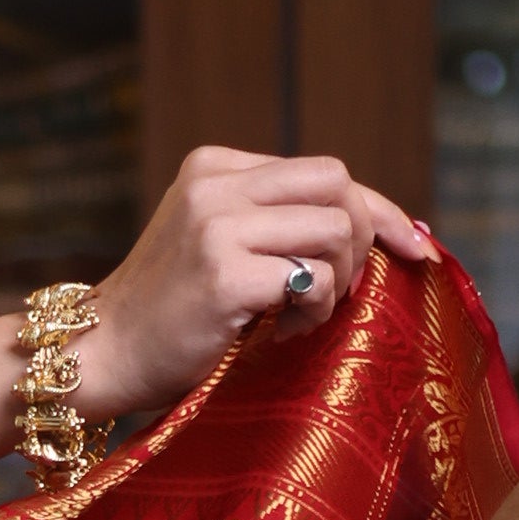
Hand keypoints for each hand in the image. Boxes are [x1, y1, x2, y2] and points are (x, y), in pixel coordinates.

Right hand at [74, 148, 431, 421]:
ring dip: (336, 282)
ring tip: (301, 313)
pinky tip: (284, 330)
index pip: (325, 172)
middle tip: (340, 288)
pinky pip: (314, 280)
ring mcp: (217, 227)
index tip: (413, 245)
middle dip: (362, 238)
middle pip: (338, 186)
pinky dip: (315, 310)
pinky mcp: (223, 275)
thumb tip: (392, 225)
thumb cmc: (173, 309)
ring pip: (335, 230)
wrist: (105, 353)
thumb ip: (280, 220)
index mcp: (213, 166)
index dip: (377, 209)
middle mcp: (215, 186)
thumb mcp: (219, 239)